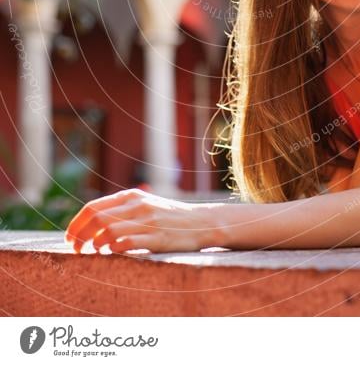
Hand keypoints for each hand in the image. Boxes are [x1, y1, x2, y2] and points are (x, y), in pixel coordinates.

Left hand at [64, 188, 219, 253]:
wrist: (200, 222)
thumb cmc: (168, 216)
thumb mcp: (144, 204)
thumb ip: (121, 209)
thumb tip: (91, 222)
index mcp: (131, 196)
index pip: (93, 207)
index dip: (76, 224)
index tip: (69, 238)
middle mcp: (137, 205)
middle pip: (96, 218)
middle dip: (80, 235)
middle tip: (75, 249)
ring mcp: (147, 221)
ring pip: (108, 230)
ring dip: (94, 244)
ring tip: (92, 253)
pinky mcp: (157, 237)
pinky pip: (127, 243)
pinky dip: (113, 250)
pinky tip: (111, 254)